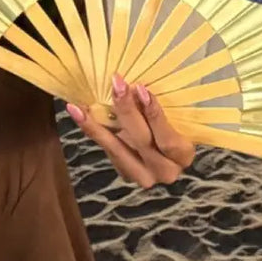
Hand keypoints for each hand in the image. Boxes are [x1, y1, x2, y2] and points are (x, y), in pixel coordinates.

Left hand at [66, 74, 195, 187]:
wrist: (165, 147)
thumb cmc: (176, 122)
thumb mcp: (174, 114)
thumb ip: (157, 106)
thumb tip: (136, 85)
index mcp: (183, 156)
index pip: (168, 139)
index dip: (155, 115)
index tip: (141, 89)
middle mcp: (165, 171)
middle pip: (142, 141)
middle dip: (127, 110)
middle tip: (116, 84)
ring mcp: (143, 176)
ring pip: (118, 150)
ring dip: (98, 125)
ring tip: (81, 106)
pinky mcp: (125, 173)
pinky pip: (107, 150)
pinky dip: (92, 130)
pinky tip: (78, 113)